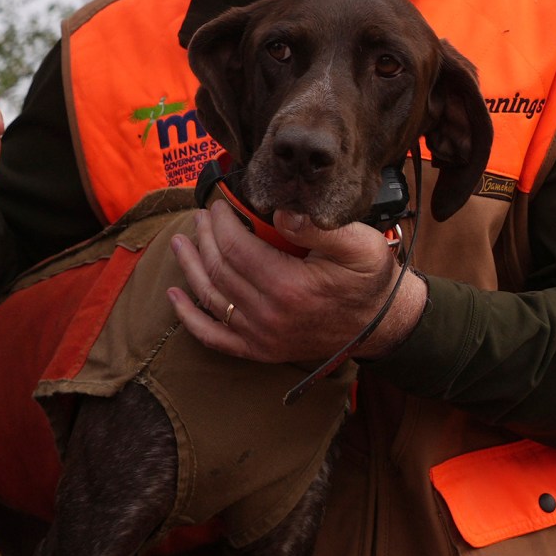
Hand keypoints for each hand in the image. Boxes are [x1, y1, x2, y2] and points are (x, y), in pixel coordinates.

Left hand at [166, 204, 426, 363]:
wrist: (380, 324)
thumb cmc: (369, 280)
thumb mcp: (361, 246)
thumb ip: (319, 228)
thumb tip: (281, 213)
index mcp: (289, 287)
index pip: (236, 248)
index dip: (222, 223)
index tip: (220, 205)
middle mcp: (268, 315)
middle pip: (219, 269)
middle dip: (204, 238)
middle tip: (200, 216)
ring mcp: (260, 337)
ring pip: (210, 297)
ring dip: (189, 267)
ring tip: (180, 242)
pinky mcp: (259, 350)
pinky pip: (213, 337)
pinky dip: (190, 317)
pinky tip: (175, 297)